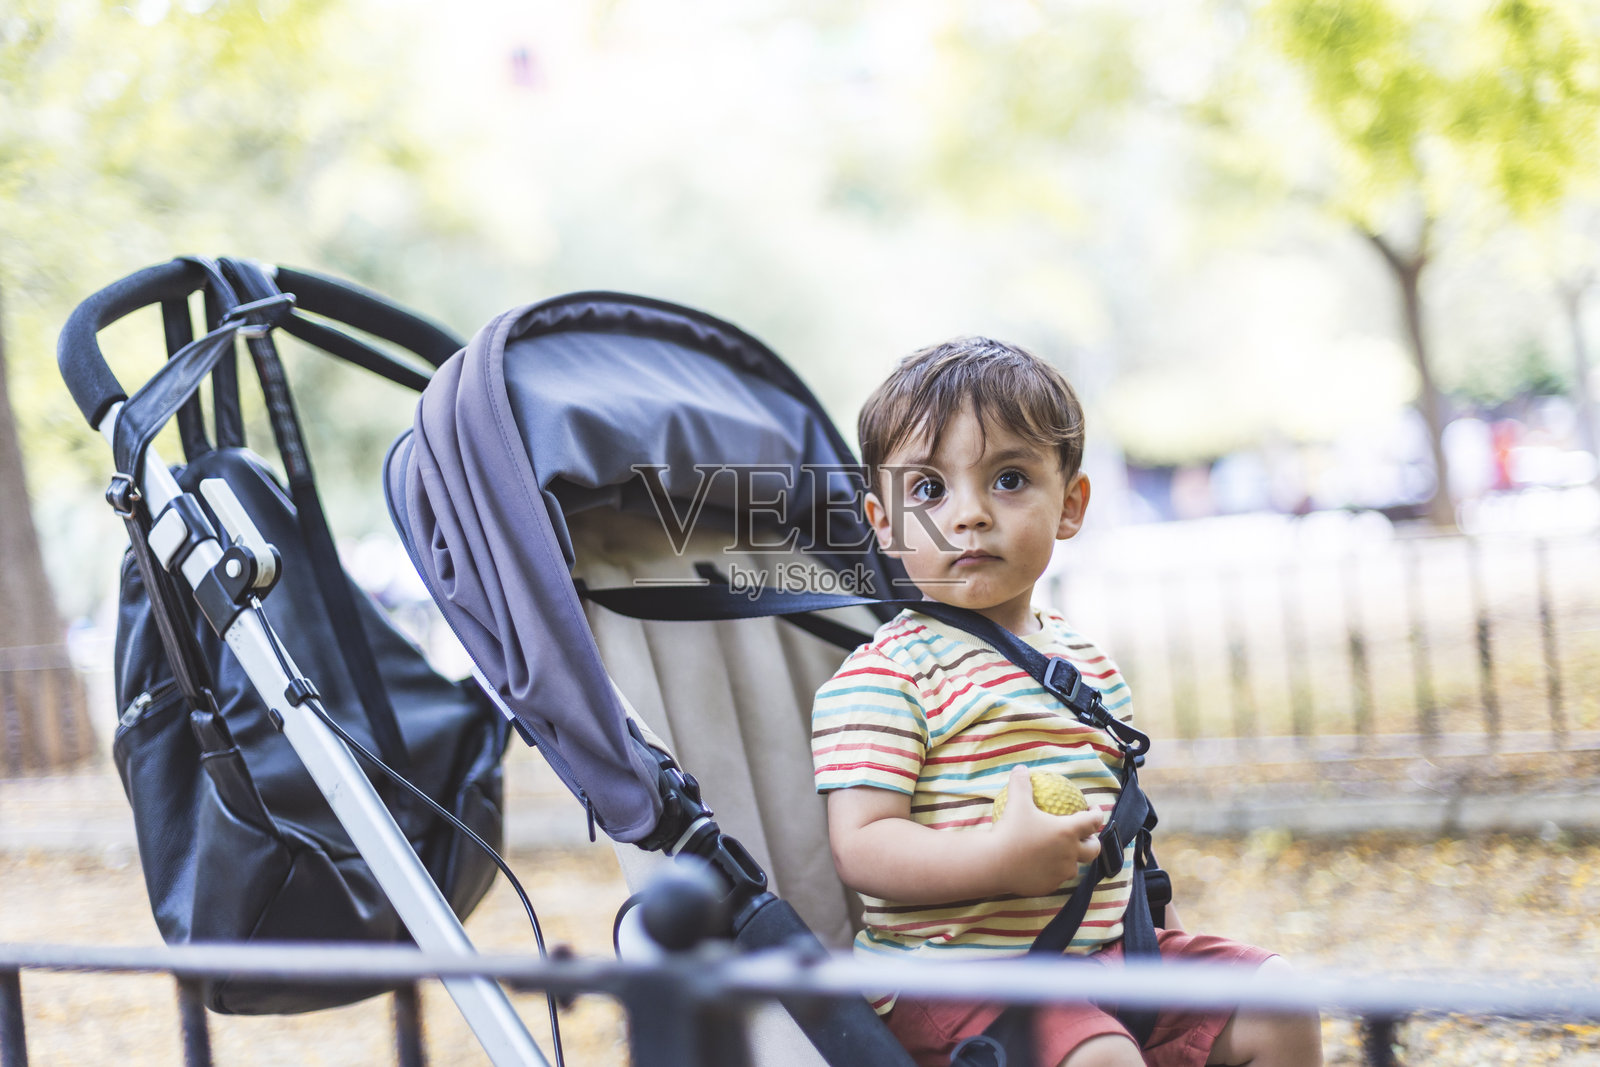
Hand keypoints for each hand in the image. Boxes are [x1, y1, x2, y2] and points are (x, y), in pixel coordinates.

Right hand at [991, 765, 1104, 897]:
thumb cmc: (1009, 831)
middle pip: (1093, 850)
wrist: (995, 864)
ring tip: (1061, 852)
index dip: (1097, 814)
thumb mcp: (1016, 803)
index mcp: (1068, 831)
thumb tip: (1020, 768)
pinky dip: (1053, 871)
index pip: (1093, 821)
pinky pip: (1056, 878)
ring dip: (1072, 859)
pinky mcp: (1049, 886)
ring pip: (1074, 867)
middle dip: (1093, 842)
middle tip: (1085, 836)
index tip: (1093, 809)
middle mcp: (1070, 853)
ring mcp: (1061, 872)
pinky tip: (1042, 866)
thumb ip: (1021, 784)